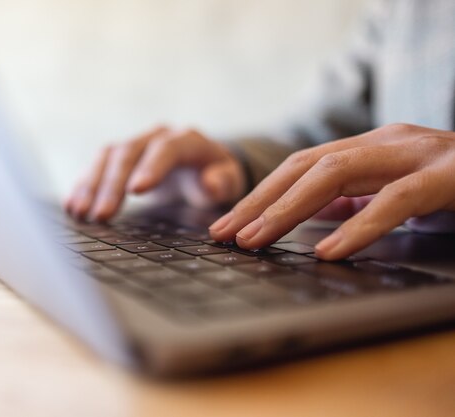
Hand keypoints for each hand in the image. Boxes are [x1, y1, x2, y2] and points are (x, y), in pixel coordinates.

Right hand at [65, 126, 245, 220]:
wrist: (200, 167)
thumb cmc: (216, 177)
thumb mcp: (228, 181)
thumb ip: (223, 182)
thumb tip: (210, 184)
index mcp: (187, 140)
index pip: (166, 149)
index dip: (151, 167)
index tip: (136, 191)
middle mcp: (156, 136)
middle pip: (129, 153)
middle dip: (113, 185)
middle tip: (102, 215)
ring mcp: (135, 144)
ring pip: (107, 157)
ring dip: (91, 185)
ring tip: (80, 212)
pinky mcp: (119, 157)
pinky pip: (97, 165)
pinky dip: (83, 185)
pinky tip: (72, 206)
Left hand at [208, 124, 454, 259]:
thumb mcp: (396, 191)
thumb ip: (356, 198)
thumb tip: (309, 214)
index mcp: (370, 147)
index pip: (299, 167)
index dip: (259, 195)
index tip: (225, 225)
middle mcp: (387, 142)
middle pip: (305, 166)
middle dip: (259, 201)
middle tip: (223, 234)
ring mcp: (418, 153)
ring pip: (337, 172)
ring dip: (289, 209)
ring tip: (255, 239)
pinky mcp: (449, 176)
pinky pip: (397, 200)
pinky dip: (359, 226)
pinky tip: (328, 251)